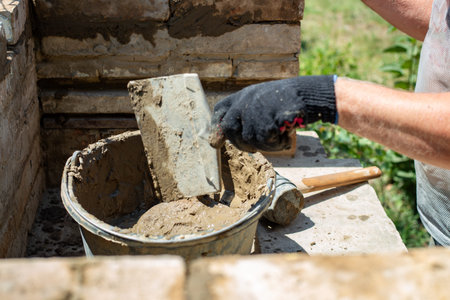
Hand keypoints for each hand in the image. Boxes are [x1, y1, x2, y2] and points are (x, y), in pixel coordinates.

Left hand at [210, 75, 336, 151]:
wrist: (307, 94)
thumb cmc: (285, 102)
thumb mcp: (261, 103)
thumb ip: (243, 117)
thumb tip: (216, 140)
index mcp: (242, 96)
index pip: (221, 111)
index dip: (216, 127)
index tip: (214, 142)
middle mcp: (245, 101)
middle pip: (229, 128)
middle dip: (238, 143)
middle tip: (253, 148)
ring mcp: (254, 109)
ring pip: (248, 139)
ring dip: (263, 144)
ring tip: (278, 138)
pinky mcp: (266, 120)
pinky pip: (264, 141)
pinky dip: (275, 144)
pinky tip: (285, 137)